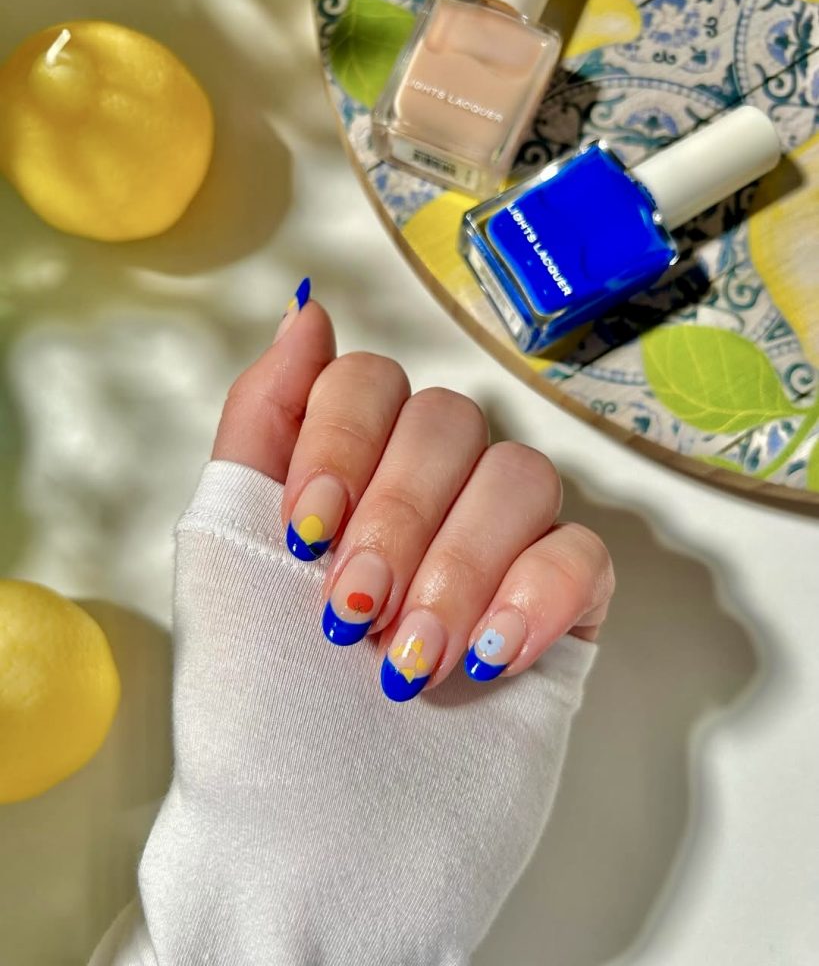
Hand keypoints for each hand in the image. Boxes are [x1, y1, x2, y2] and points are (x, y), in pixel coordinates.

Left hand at [212, 281, 613, 701]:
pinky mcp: (558, 611)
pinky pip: (583, 555)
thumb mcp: (227, 552)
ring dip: (459, 566)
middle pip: (449, 423)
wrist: (320, 848)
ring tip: (409, 660)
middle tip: (352, 612)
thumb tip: (307, 310)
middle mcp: (424, 498)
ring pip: (521, 476)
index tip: (306, 532)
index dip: (340, 441)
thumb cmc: (258, 708)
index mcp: (346, 475)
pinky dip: (535, 595)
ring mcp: (497, 549)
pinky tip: (485, 660)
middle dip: (397, 518)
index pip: (370, 384)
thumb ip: (264, 422)